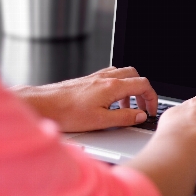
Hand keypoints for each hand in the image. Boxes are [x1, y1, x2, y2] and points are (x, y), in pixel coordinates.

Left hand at [11, 66, 157, 131]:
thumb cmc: (67, 113)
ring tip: (127, 107)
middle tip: (142, 107)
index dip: (152, 98)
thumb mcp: (101, 121)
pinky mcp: (89, 80)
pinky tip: (111, 100)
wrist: (44, 105)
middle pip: (135, 76)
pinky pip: (111, 76)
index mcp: (112, 86)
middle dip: (143, 91)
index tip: (151, 110)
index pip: (143, 85)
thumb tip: (140, 116)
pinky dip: (118, 86)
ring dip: (130, 89)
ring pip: (123, 74)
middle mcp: (106, 78)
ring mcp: (97, 77)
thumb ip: (125, 117)